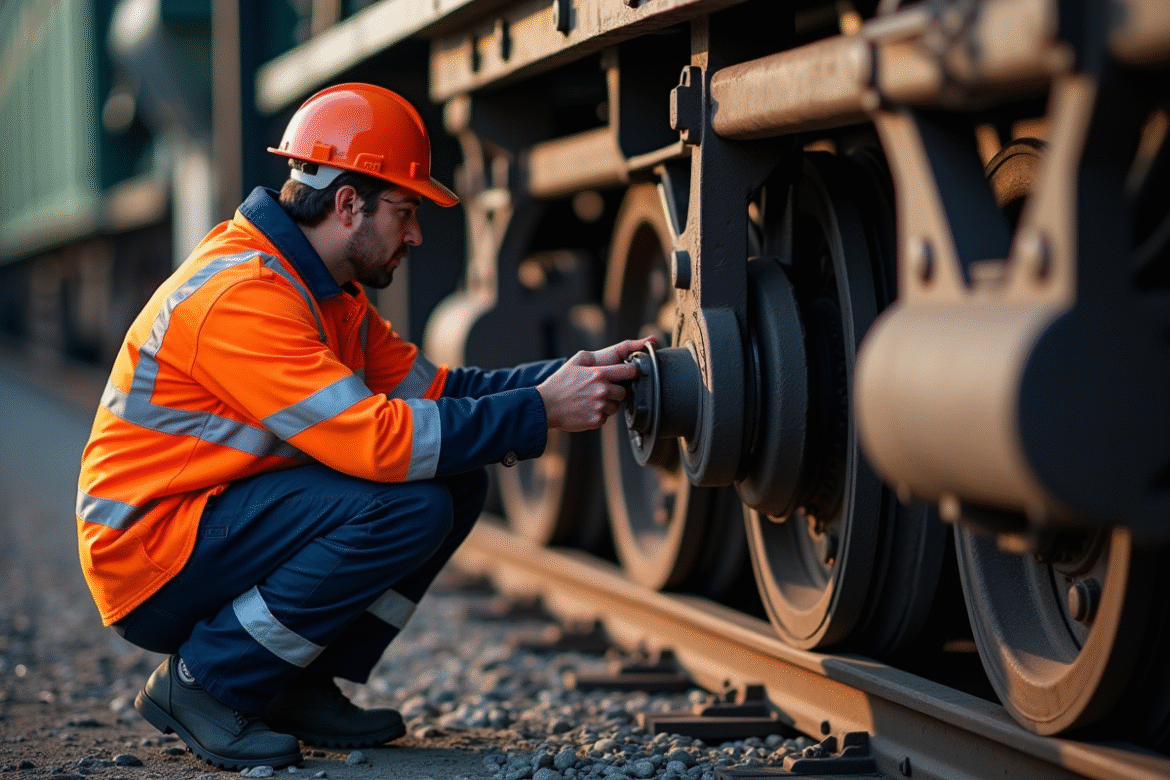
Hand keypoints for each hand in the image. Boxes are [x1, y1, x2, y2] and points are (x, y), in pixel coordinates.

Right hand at [537, 337, 656, 431]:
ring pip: (616, 406)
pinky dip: (599, 414)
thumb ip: (594, 357)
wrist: (545, 406)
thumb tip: (611, 356)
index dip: (631, 372)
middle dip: (616, 390)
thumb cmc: (559, 384)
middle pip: (624, 391)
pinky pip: (606, 417)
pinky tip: (586, 409)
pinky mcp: (596, 420)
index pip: (630, 371)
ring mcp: (600, 407)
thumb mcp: (575, 361)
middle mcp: (602, 390)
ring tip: (591, 400)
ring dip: (608, 404)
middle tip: (602, 390)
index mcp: (599, 374)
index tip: (629, 373)